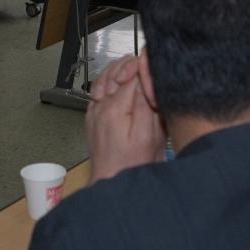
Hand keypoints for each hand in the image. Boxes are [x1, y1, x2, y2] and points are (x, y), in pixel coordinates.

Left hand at [85, 55, 164, 182]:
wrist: (111, 183)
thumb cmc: (132, 165)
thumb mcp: (148, 136)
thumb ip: (147, 104)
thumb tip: (147, 76)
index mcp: (115, 109)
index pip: (132, 72)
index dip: (147, 69)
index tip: (157, 73)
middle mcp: (100, 105)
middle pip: (117, 69)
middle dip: (135, 67)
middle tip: (149, 76)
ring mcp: (94, 109)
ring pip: (107, 75)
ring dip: (123, 72)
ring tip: (138, 79)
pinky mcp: (92, 115)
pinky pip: (100, 88)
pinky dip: (112, 82)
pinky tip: (123, 89)